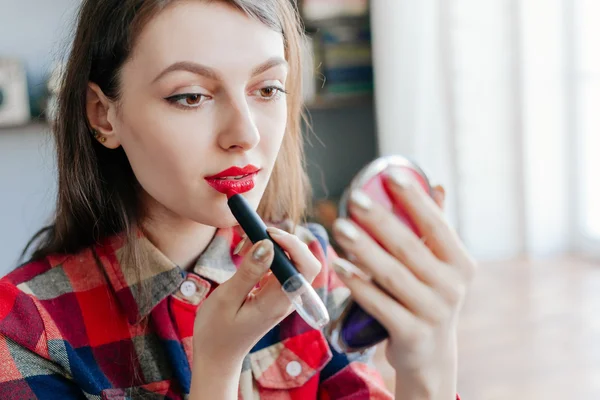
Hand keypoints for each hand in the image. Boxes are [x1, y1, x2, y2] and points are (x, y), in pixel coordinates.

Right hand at [192, 227, 321, 364]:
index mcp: (279, 302)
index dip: (292, 243)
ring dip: (275, 246)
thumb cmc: (217, 331)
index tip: (266, 232)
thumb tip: (267, 244)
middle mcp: (287, 299)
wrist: (217, 357)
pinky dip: (268, 254)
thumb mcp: (226, 299)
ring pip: (294, 261)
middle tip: (256, 233)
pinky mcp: (276, 294)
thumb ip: (248, 271)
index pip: (305, 266)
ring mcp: (284, 297)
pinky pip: (281, 268)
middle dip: (286, 241)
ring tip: (246, 243)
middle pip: (305, 261)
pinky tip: (247, 254)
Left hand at [331, 174, 475, 397]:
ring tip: (340, 226)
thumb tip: (434, 184)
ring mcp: (433, 313)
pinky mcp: (412, 334)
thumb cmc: (429, 299)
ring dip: (363, 249)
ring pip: (391, 274)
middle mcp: (452, 288)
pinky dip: (357, 283)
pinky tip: (339, 265)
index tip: (391, 175)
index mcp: (461, 264)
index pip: (437, 225)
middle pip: (410, 247)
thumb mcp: (440, 266)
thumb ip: (435, 228)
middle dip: (380, 220)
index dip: (414, 199)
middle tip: (354, 198)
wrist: (431, 356)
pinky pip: (379, 304)